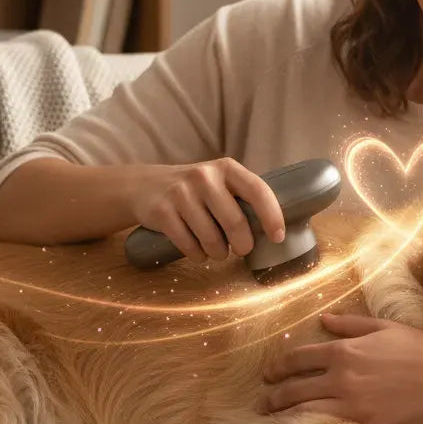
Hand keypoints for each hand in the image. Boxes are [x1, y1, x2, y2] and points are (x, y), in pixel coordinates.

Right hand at [130, 158, 284, 262]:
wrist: (144, 186)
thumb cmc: (194, 190)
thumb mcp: (219, 182)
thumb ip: (242, 197)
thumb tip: (273, 230)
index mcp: (226, 168)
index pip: (257, 190)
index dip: (272, 216)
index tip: (277, 237)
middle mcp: (204, 176)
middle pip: (235, 222)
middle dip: (243, 245)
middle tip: (242, 250)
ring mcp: (181, 193)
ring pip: (211, 239)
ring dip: (218, 253)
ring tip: (217, 251)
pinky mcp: (162, 212)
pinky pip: (189, 246)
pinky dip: (198, 255)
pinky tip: (198, 252)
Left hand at [258, 312, 422, 423]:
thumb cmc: (416, 347)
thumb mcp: (381, 327)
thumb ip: (348, 325)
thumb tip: (323, 320)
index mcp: (344, 352)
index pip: (298, 359)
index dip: (278, 366)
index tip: (268, 373)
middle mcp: (343, 379)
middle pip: (295, 390)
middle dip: (274, 396)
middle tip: (263, 402)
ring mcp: (354, 406)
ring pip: (306, 414)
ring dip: (285, 418)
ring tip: (272, 422)